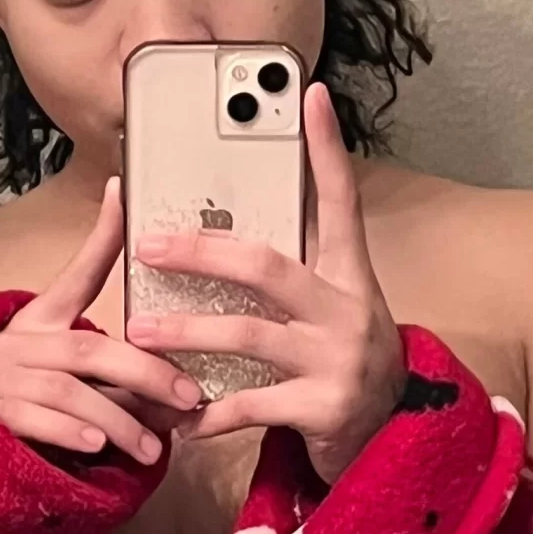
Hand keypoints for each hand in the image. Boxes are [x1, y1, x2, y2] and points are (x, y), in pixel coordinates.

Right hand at [0, 176, 201, 464]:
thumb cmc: (33, 390)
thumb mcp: (67, 360)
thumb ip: (114, 356)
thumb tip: (178, 358)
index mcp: (43, 317)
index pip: (78, 273)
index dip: (102, 236)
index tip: (122, 193)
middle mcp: (23, 342)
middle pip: (90, 349)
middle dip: (146, 372)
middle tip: (187, 395)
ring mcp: (7, 379)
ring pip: (71, 393)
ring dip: (119, 420)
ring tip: (153, 446)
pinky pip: (38, 422)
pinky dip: (72, 432)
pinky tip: (99, 445)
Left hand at [126, 82, 403, 482]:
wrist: (391, 439)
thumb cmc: (342, 362)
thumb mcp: (333, 308)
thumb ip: (294, 272)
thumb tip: (227, 233)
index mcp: (349, 274)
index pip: (340, 199)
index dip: (327, 147)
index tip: (309, 94)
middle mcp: (347, 309)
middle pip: (268, 266)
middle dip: (202, 253)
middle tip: (148, 246)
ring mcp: (337, 359)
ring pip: (248, 335)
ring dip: (186, 333)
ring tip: (140, 332)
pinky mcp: (325, 409)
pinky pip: (250, 405)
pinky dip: (207, 414)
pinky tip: (177, 419)